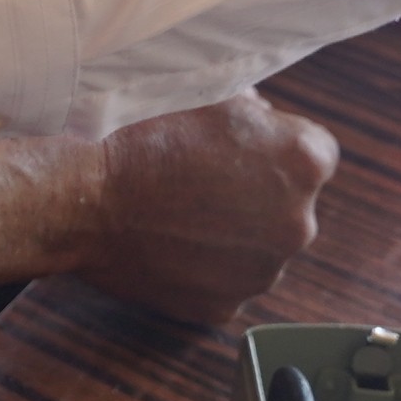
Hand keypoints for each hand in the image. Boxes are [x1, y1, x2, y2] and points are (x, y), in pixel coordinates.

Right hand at [71, 91, 339, 320]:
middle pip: (290, 206)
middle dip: (258, 195)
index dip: (277, 148)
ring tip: (179, 214)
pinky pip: (225, 283)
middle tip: (202, 181)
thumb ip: (253, 108)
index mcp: (304, 162)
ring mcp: (262, 272)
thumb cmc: (141, 139)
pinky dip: (204, 269)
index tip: (242, 149)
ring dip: (233, 235)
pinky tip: (170, 245)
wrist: (84, 199)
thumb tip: (262, 117)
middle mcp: (299, 223)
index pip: (317, 154)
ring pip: (259, 249)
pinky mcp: (225, 306)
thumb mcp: (209, 94)